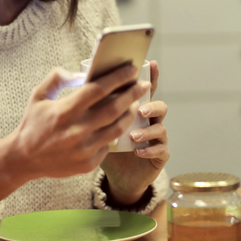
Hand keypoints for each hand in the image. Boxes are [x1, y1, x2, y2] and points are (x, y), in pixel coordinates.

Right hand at [11, 64, 150, 180]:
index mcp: (64, 111)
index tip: (131, 69)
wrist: (23, 159)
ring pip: (117, 128)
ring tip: (134, 104)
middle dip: (133, 94)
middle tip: (144, 85)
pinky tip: (119, 124)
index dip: (118, 77)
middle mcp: (76, 131)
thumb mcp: (39, 96)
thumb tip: (81, 73)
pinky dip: (114, 133)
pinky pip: (108, 145)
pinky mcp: (88, 164)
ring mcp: (83, 149)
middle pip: (114, 109)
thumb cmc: (33, 123)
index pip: (98, 89)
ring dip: (129, 114)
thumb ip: (57, 78)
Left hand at [100, 60, 168, 205]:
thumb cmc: (100, 146)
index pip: (144, 91)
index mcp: (135, 110)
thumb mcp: (93, 124)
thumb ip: (90, 105)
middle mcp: (149, 121)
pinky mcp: (159, 156)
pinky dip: (151, 149)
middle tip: (139, 109)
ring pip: (161, 128)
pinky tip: (138, 151)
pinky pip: (162, 150)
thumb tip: (78, 81)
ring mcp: (156, 138)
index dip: (150, 77)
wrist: (114, 176)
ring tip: (133, 135)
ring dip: (148, 130)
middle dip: (150, 105)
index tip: (152, 64)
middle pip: (158, 106)